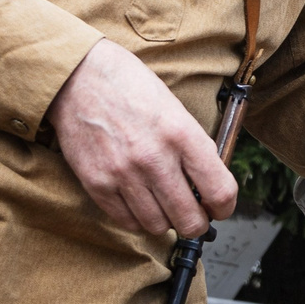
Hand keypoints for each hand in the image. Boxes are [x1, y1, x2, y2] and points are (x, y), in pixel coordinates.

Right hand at [48, 38, 234, 235]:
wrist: (79, 77)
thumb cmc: (131, 87)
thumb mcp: (175, 109)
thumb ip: (193, 147)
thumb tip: (209, 185)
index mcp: (181, 134)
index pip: (219, 191)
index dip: (225, 208)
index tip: (219, 209)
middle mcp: (154, 158)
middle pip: (190, 220)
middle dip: (198, 223)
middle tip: (195, 216)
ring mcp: (123, 174)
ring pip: (158, 227)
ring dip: (166, 222)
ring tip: (164, 206)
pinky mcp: (96, 184)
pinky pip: (126, 222)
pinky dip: (138, 219)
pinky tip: (140, 203)